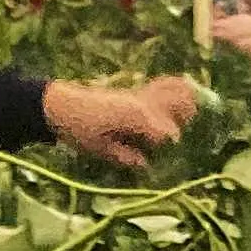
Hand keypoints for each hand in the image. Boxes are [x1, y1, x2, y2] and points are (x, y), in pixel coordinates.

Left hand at [44, 75, 200, 169]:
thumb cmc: (79, 130)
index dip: (170, 151)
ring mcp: (141, 93)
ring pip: (176, 92)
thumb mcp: (101, 149)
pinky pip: (162, 85)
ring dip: (186, 105)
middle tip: (176, 145)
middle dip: (185, 127)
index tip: (167, 161)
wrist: (62, 105)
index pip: (170, 135)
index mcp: (139, 117)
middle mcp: (145, 102)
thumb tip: (147, 165)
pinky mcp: (136, 90)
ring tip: (188, 121)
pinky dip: (176, 88)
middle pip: (181, 111)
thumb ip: (127, 157)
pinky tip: (185, 94)